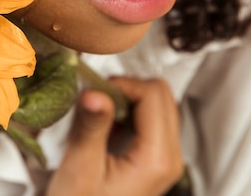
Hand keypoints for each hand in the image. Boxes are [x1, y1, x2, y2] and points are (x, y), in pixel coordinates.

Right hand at [45, 77, 183, 195]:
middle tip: (98, 99)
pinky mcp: (155, 159)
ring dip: (129, 99)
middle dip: (128, 89)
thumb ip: (91, 126)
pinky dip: (130, 112)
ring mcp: (165, 158)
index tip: (96, 91)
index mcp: (156, 158)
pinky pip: (152, 119)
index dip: (122, 84)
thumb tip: (95, 93)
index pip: (153, 95)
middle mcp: (169, 157)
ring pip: (159, 104)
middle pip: (162, 95)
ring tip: (101, 113)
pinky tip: (107, 125)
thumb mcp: (81, 166)